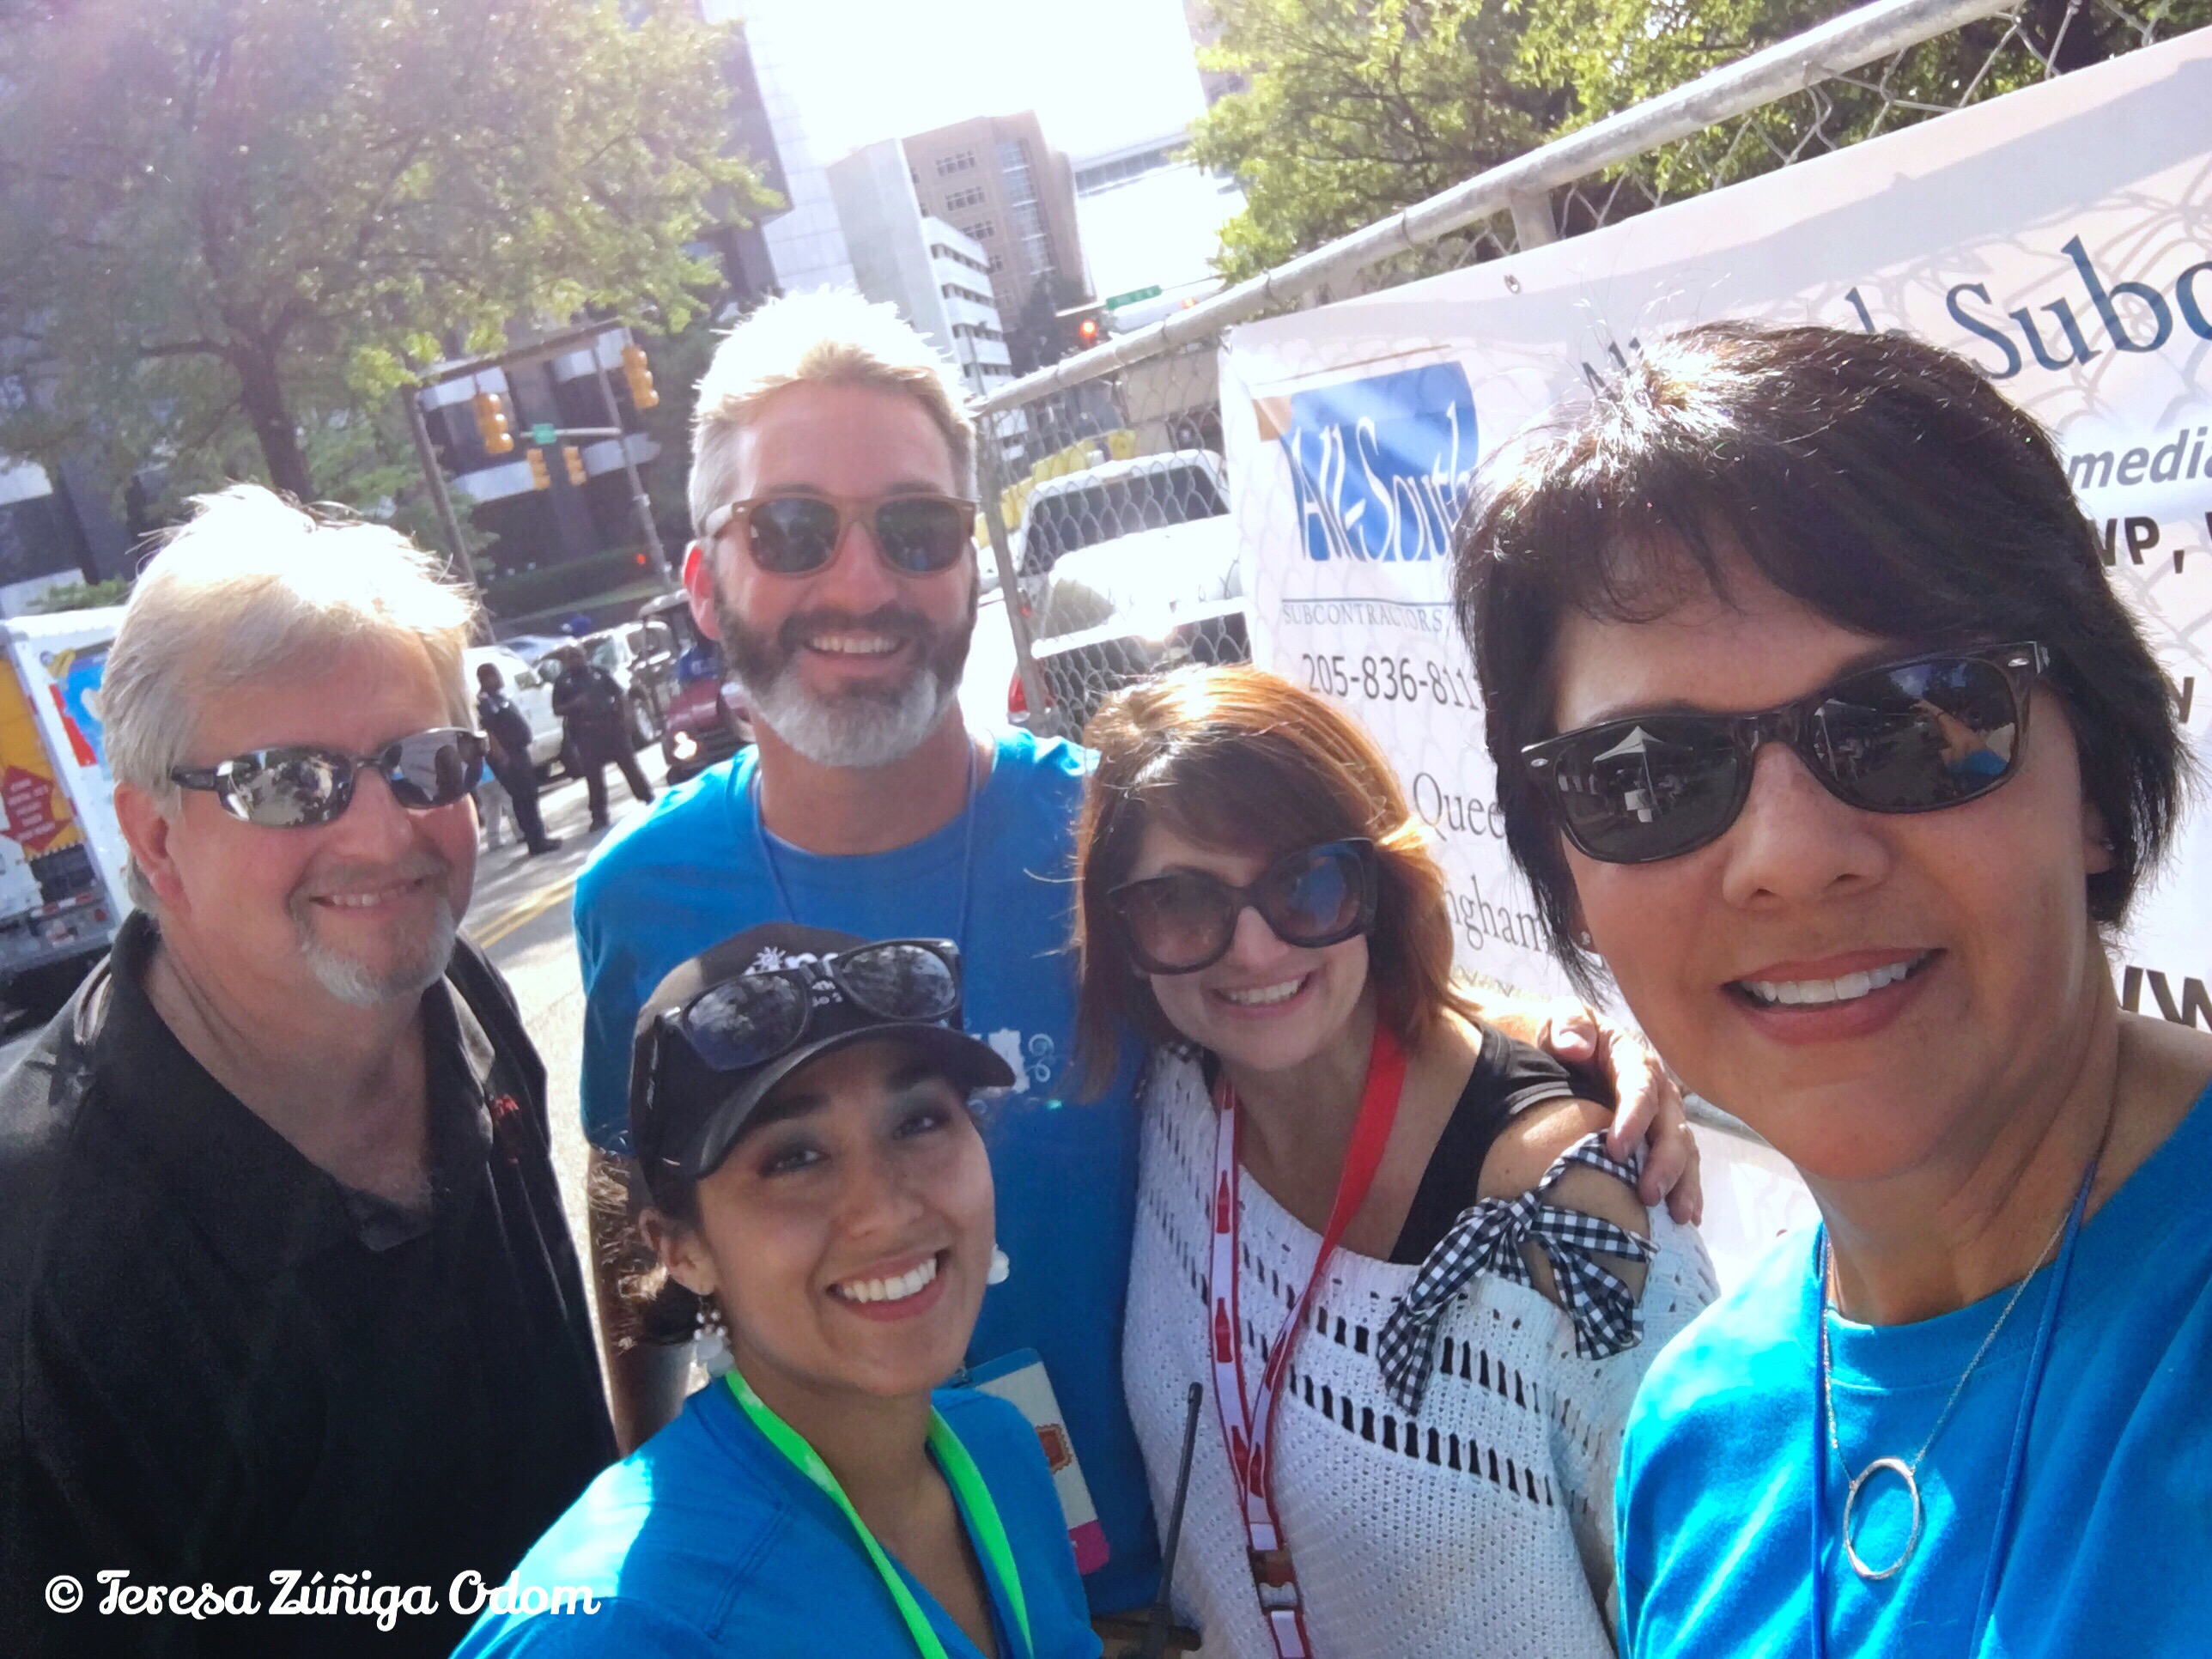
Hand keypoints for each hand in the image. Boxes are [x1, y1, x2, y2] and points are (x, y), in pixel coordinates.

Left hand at [1506, 1002, 1702, 1225]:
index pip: (1640, 1089)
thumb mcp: (1561, 1020)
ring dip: (1683, 1184)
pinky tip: (1686, 1219)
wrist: (1558, 1051)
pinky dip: (1685, 1190)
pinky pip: (1680, 1166)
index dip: (1634, 1119)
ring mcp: (1661, 1118)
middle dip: (1665, 1162)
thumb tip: (1576, 1047)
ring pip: (1683, 1151)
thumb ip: (1568, 1026)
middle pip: (1671, 1126)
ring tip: (1679, 1216)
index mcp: (1633, 1060)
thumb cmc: (1560, 1036)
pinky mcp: (1658, 1140)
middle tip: (1649, 1195)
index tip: (1616, 1150)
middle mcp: (1657, 1091)